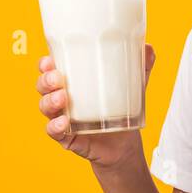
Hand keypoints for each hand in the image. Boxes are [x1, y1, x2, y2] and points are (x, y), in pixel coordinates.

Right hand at [36, 46, 155, 168]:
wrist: (124, 145)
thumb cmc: (121, 109)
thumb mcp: (133, 86)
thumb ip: (141, 67)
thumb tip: (149, 47)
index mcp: (72, 81)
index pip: (50, 68)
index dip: (45, 63)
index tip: (49, 60)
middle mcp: (61, 98)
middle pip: (42, 85)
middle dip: (46, 80)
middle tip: (58, 77)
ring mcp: (61, 118)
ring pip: (45, 107)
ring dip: (49, 101)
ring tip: (63, 98)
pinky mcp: (66, 137)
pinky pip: (53, 132)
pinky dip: (55, 126)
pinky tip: (64, 122)